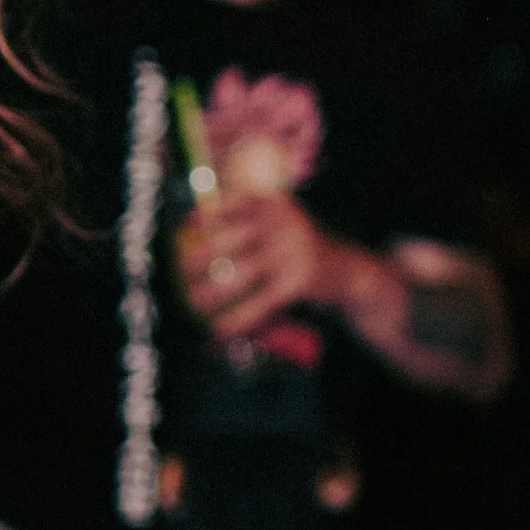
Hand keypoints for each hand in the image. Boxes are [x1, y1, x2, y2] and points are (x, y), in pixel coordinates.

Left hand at [175, 192, 357, 338]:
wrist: (350, 272)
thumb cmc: (302, 249)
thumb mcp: (284, 225)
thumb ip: (251, 221)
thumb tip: (197, 225)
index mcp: (279, 204)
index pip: (236, 201)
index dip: (208, 211)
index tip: (187, 223)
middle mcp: (285, 223)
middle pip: (230, 238)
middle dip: (199, 255)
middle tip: (180, 268)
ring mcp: (293, 252)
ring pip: (239, 274)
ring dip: (210, 291)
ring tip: (191, 301)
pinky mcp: (298, 282)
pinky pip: (259, 303)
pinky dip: (237, 318)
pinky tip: (219, 328)